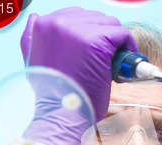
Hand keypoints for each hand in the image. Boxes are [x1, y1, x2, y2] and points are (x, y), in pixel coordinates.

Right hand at [21, 7, 137, 144]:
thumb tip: (36, 17)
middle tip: (108, 59)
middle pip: (96, 18)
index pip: (76, 15)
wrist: (62, 112)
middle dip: (105, 37)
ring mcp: (78, 31)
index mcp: (43, 24)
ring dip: (117, 43)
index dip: (91, 32)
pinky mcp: (97, 42)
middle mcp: (58, 22)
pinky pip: (122, 35)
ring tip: (116, 62)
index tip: (98, 50)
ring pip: (111, 25)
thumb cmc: (52, 93)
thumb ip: (32, 36)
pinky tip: (125, 63)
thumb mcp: (33, 59)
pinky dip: (128, 47)